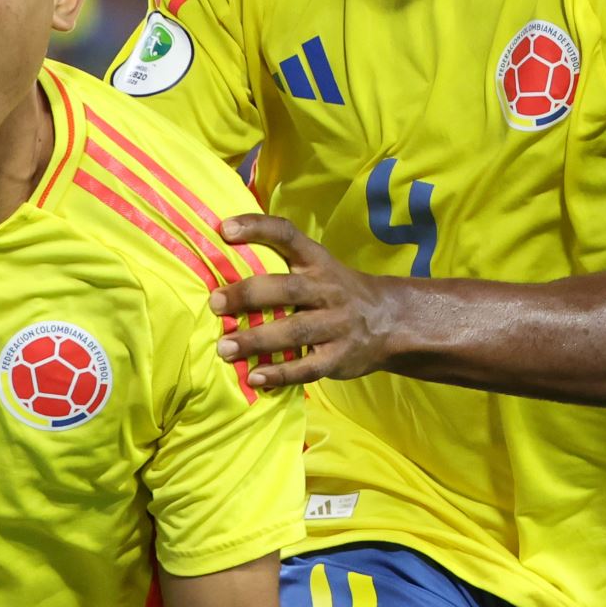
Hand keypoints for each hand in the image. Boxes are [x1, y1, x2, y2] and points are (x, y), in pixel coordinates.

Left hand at [210, 214, 400, 388]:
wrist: (391, 321)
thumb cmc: (337, 291)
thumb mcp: (319, 267)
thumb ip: (283, 265)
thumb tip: (224, 260)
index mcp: (317, 261)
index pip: (287, 235)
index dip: (256, 228)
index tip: (224, 229)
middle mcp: (327, 289)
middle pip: (286, 289)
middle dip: (248, 295)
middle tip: (215, 303)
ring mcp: (336, 325)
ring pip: (294, 331)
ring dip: (257, 340)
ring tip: (224, 348)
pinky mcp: (339, 357)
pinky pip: (307, 368)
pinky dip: (279, 373)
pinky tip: (254, 378)